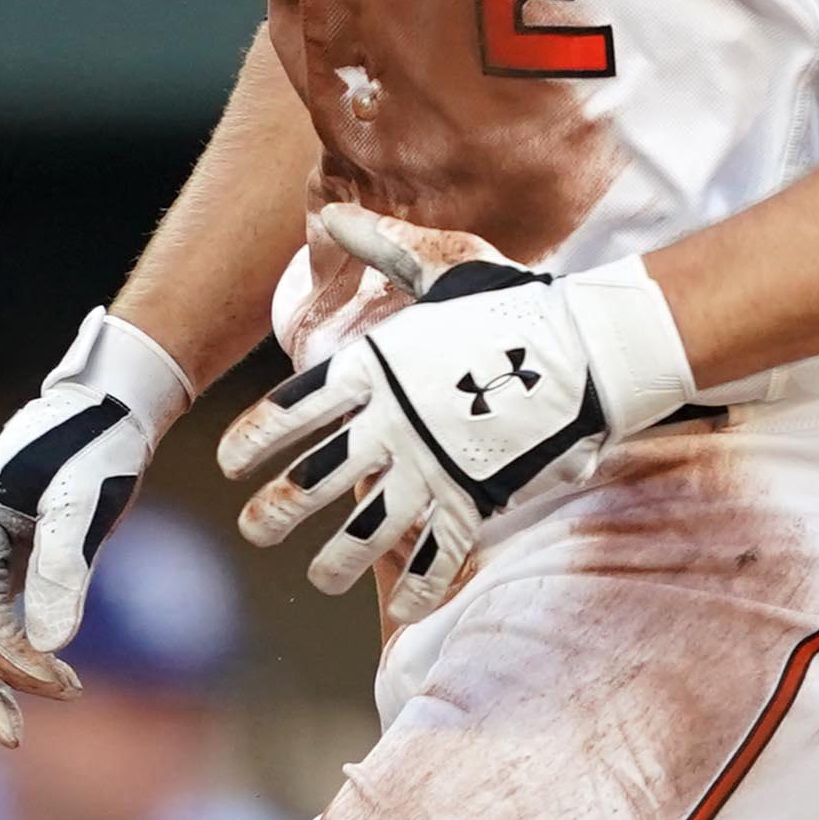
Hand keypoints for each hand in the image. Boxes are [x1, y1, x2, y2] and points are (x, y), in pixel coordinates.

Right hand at [0, 306, 196, 741]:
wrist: (115, 401)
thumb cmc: (101, 444)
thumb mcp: (86, 507)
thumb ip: (64, 572)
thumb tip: (48, 650)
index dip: (15, 659)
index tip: (67, 687)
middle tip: (15, 740)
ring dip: (2, 671)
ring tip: (54, 702)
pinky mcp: (5, 551)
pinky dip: (16, 646)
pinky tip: (51, 673)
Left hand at [217, 205, 691, 624]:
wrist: (589, 344)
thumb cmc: (512, 303)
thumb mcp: (442, 268)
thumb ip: (381, 249)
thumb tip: (330, 211)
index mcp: (374, 368)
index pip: (292, 409)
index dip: (254, 441)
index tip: (229, 466)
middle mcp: (391, 422)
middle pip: (312, 481)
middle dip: (275, 511)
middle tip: (255, 530)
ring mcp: (432, 465)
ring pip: (365, 531)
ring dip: (335, 560)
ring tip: (319, 576)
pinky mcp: (476, 496)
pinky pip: (437, 554)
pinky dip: (421, 586)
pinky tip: (404, 608)